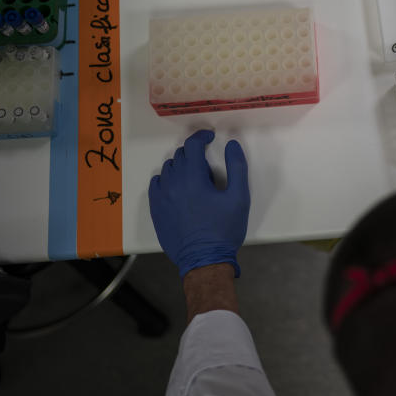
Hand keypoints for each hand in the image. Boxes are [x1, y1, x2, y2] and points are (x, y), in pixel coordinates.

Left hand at [148, 130, 249, 277]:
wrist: (204, 259)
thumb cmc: (224, 229)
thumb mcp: (239, 197)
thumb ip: (237, 167)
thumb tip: (232, 145)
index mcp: (193, 178)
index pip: (192, 145)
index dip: (202, 136)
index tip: (211, 136)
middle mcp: (173, 183)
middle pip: (180, 155)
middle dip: (194, 153)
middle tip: (209, 164)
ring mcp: (161, 197)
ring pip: (168, 169)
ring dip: (181, 166)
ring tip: (195, 178)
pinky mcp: (156, 209)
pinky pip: (157, 184)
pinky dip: (167, 180)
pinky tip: (178, 188)